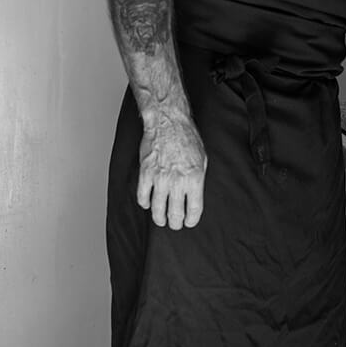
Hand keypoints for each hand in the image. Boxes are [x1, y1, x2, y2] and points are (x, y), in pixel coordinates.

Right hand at [137, 112, 206, 229]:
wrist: (168, 122)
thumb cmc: (187, 138)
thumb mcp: (202, 160)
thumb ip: (198, 180)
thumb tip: (194, 196)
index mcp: (195, 179)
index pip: (194, 210)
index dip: (191, 220)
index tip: (189, 222)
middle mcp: (177, 182)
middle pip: (175, 214)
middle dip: (175, 223)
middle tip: (175, 224)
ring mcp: (160, 179)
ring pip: (157, 210)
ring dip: (160, 218)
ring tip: (161, 220)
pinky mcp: (145, 174)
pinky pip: (143, 197)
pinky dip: (145, 203)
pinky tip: (148, 203)